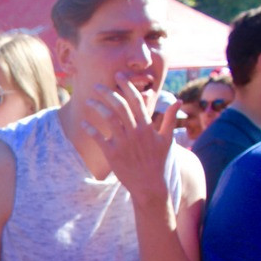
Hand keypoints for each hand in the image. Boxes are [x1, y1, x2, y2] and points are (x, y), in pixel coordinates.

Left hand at [81, 73, 177, 203]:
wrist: (150, 185)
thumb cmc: (158, 162)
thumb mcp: (167, 140)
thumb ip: (170, 119)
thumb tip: (178, 100)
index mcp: (147, 126)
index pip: (137, 100)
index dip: (127, 85)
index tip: (118, 75)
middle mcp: (135, 132)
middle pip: (120, 106)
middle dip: (108, 93)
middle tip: (98, 86)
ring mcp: (123, 143)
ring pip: (108, 118)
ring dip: (97, 107)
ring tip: (89, 101)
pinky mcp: (112, 154)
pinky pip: (98, 138)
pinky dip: (90, 129)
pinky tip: (83, 123)